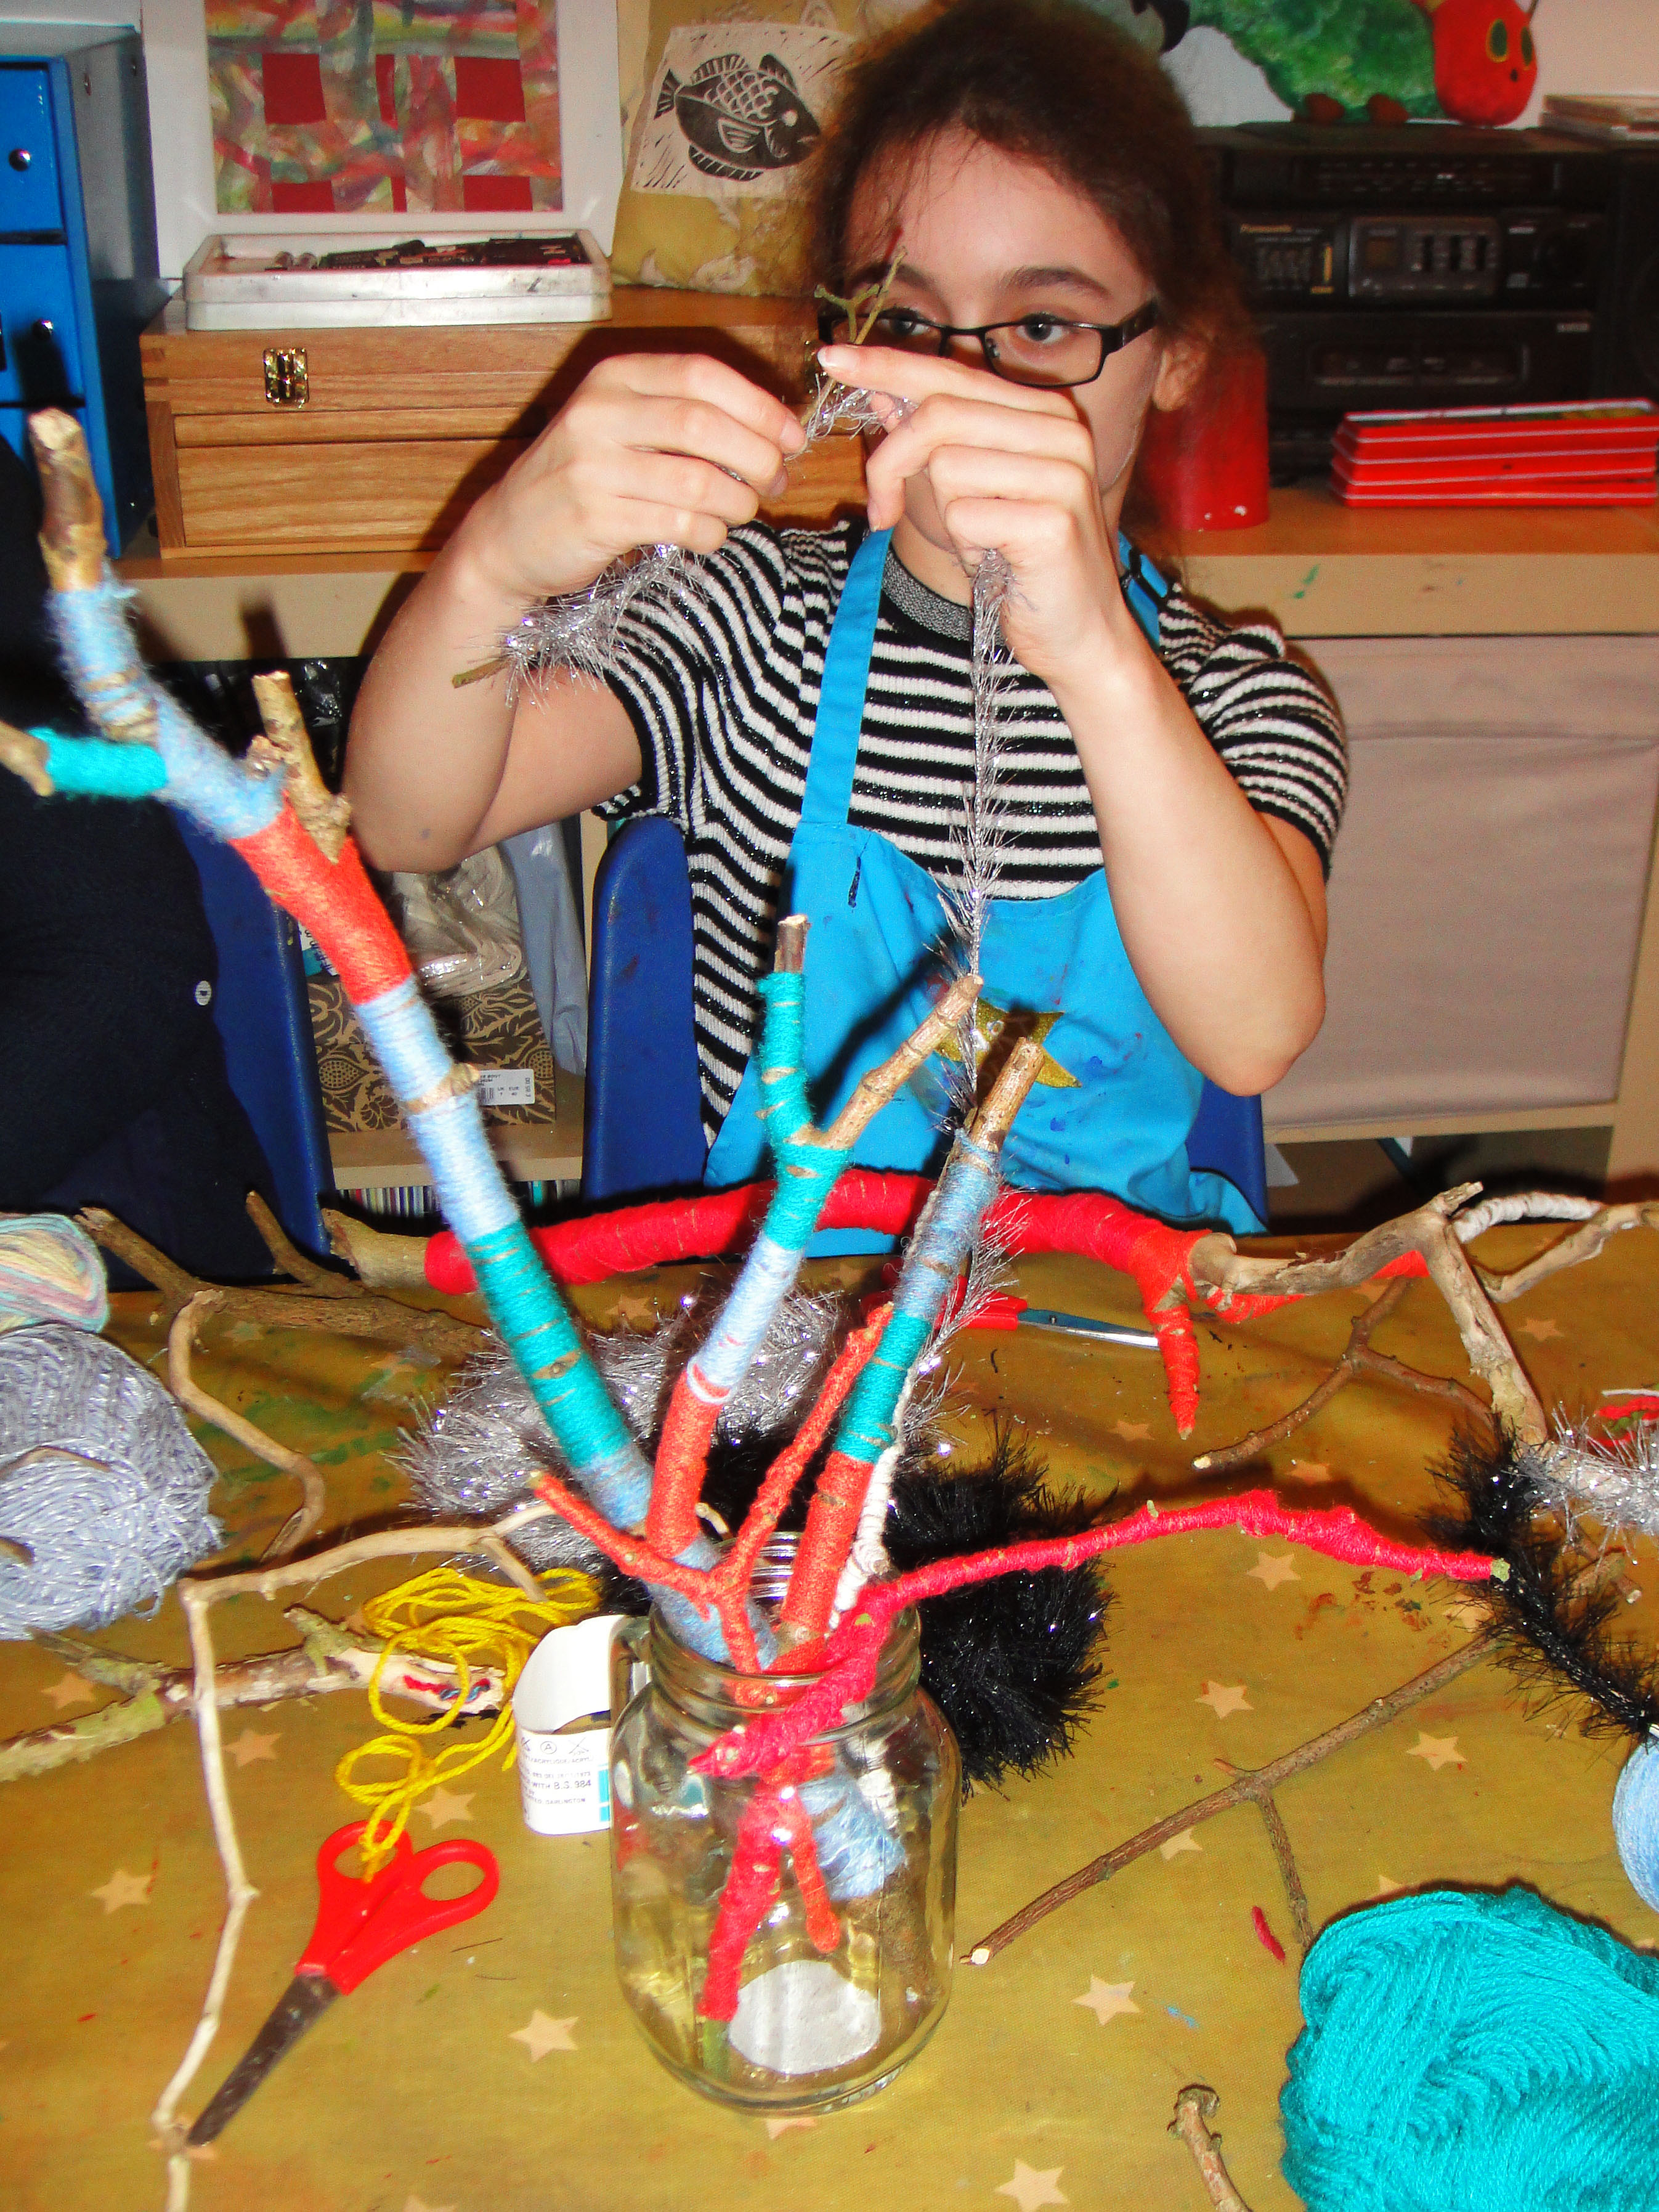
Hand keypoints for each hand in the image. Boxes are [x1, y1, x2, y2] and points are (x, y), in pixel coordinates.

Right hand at [450, 354, 806, 608]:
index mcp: (614, 378)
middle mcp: (600, 414)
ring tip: (743, 511)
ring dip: (738, 501)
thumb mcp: (622, 425)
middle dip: (758, 456)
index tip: (792, 436)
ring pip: (697, 481)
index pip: (701, 375)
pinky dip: (710, 533)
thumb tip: (773, 429)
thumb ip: (683, 415)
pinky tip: (710, 535)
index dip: (758, 406)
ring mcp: (594, 467)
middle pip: (705, 425)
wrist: (509, 534)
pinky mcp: (596, 518)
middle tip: (776, 480)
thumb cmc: (584, 479)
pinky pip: (678, 525)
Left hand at [819, 342, 1135, 690]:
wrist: (1080, 636)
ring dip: (945, 517)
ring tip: (981, 544)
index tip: (831, 358)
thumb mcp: (970, 491)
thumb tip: (877, 388)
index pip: (952, 375)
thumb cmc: (1021, 565)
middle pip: (939, 415)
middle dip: (891, 464)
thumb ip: (933, 439)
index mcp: (1044, 413)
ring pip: (947, 466)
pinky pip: (965, 517)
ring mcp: (1063, 473)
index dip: (888, 365)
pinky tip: (997, 565)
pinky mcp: (1052, 521)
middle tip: (882, 512)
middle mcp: (1061, 431)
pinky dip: (966, 548)